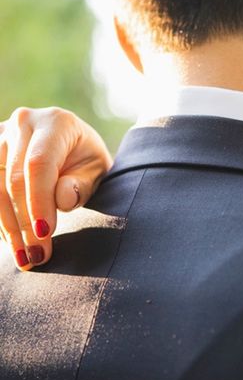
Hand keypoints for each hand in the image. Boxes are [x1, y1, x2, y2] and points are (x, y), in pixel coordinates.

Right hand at [0, 107, 112, 269]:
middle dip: (24, 222)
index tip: (45, 233)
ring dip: (7, 226)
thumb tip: (63, 199)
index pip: (39, 164)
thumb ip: (82, 184)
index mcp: (56, 123)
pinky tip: (11, 240)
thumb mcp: (97, 171)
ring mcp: (0, 134)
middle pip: (13, 178)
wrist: (72, 147)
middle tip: (37, 256)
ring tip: (25, 257)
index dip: (38, 201)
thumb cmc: (87, 161)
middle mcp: (24, 122)